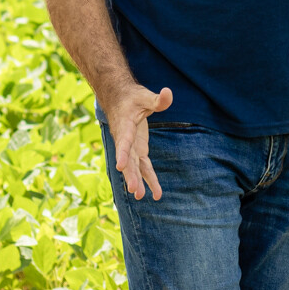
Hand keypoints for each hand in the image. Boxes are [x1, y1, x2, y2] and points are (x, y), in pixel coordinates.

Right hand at [104, 84, 173, 200]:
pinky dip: (148, 178)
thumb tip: (169, 93)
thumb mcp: (145, 96)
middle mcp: (125, 140)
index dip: (122, 153)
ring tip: (140, 196)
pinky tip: (155, 193)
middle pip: (127, 160)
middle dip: (130, 175)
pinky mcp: (137, 150)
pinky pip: (142, 167)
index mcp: (125, 126)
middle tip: (134, 190)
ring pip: (133, 167)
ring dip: (137, 181)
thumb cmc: (132, 97)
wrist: (119, 99)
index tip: (119, 166)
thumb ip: (158, 99)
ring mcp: (130, 147)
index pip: (123, 141)